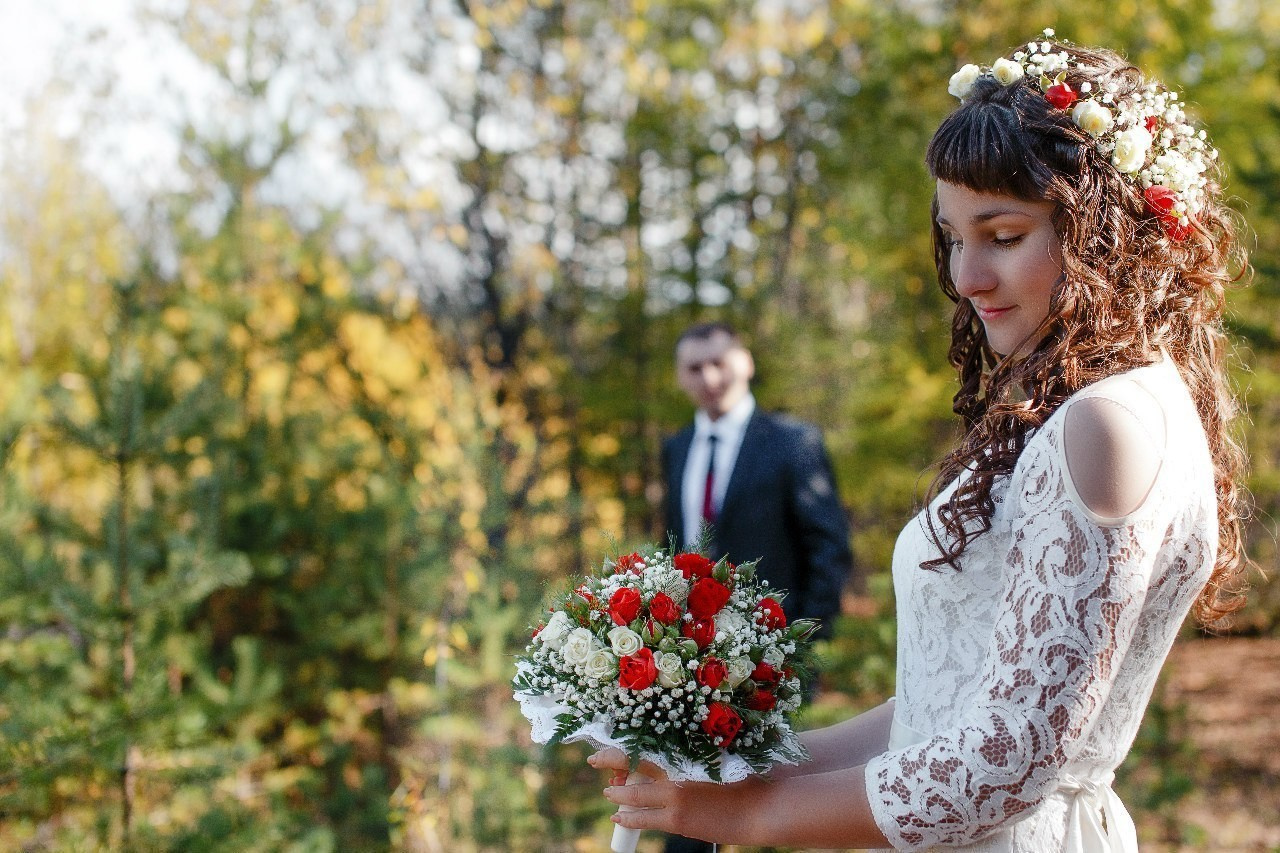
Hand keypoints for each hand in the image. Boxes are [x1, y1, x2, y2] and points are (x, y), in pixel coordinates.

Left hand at [588, 747, 766, 844]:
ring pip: (632, 794)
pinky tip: (619, 817)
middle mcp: (673, 771)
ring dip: (618, 793)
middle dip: (610, 763)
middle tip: (595, 761)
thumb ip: (693, 752)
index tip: (603, 746)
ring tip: (609, 792)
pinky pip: (642, 819)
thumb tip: (674, 747)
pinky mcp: (676, 820)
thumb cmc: (746, 776)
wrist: (759, 807)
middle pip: (630, 764)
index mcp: (683, 752)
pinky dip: (627, 817)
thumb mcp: (718, 756)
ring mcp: (673, 797)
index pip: (641, 745)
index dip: (617, 746)